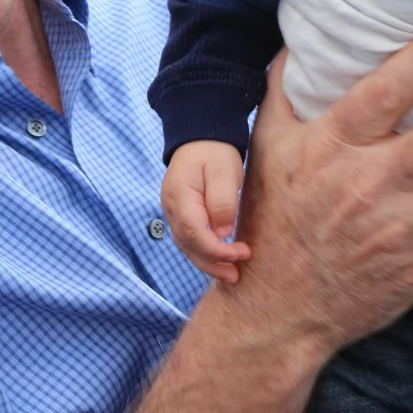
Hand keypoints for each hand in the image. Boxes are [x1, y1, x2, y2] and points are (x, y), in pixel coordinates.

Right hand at [162, 141, 248, 281]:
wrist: (201, 137)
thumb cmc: (214, 151)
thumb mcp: (223, 170)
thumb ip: (222, 200)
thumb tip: (223, 232)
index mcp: (180, 196)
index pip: (194, 232)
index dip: (217, 250)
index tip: (241, 254)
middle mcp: (171, 208)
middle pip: (188, 244)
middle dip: (212, 263)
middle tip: (236, 275)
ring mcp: (173, 212)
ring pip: (187, 246)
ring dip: (208, 262)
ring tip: (231, 274)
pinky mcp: (181, 214)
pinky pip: (189, 239)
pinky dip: (203, 253)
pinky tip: (219, 260)